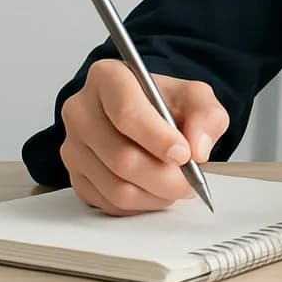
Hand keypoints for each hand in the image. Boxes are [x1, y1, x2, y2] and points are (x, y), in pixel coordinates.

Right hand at [60, 59, 229, 214]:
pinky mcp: (76, 176)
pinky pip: (109, 202)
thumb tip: (199, 147)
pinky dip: (140, 204)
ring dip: (155, 194)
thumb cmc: (165, 103)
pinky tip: (156, 191)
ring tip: (176, 185)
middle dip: (163, 176)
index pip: (126, 113)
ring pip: (115, 186)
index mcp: (107, 78)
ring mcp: (74, 146)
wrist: (148, 116)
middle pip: (121, 156)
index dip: (157, 139)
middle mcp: (82, 110)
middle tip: (189, 180)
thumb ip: (206, 115)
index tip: (184, 154)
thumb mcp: (195, 97)